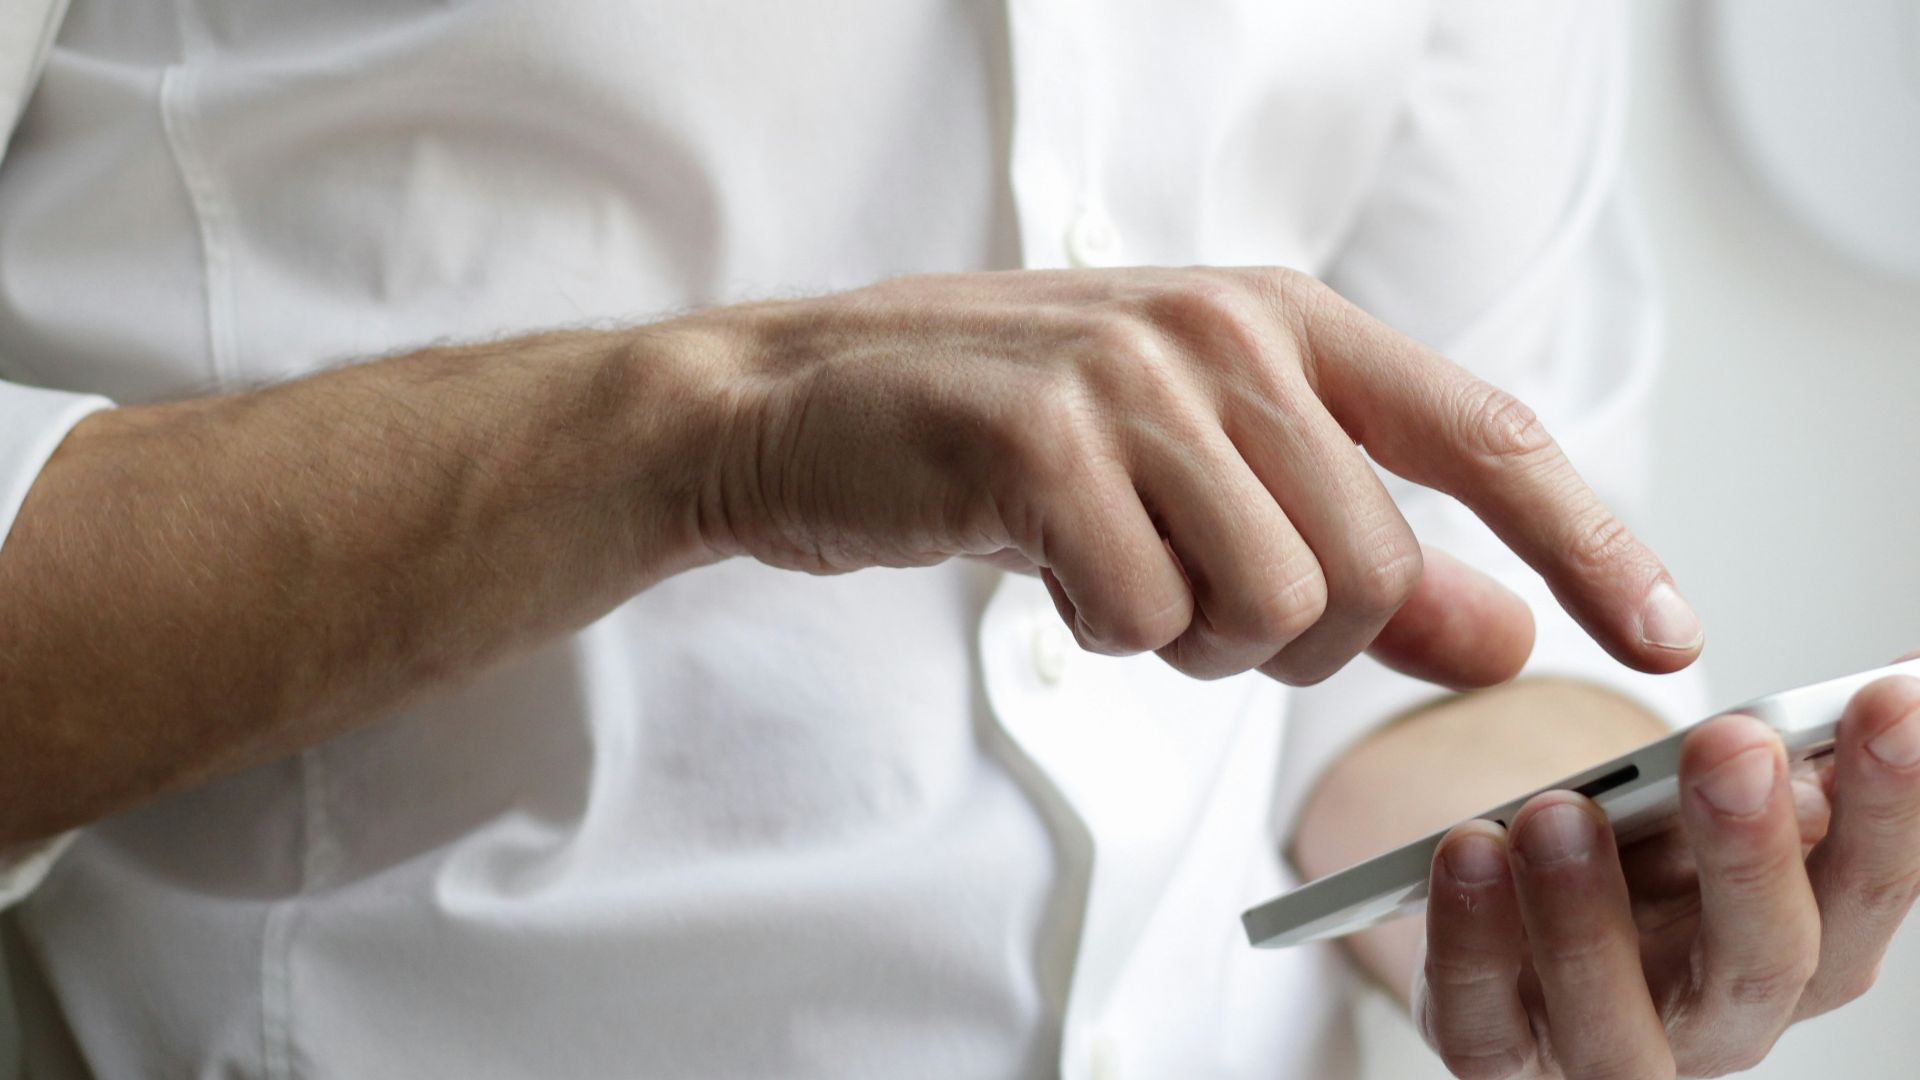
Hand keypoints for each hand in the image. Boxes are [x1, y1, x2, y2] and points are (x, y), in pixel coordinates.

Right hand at [683, 267, 1699, 686]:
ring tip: (1114, 572)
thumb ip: (1363, 554)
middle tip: (1190, 599)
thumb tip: (1506, 637)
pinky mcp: (1040, 441)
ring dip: (1192, 639)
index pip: (1485, 437)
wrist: (803, 405)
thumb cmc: (1012, 440)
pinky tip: (1047, 567)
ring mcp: (1132, 377)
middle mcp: (1226, 331)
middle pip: (1372, 571)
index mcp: (1285, 320)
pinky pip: (1145, 617)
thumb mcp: (1204, 480)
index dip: (1590, 542)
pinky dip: (1104, 633)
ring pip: (1271, 606)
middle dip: (1295, 639)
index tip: (1665, 636)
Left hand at [1416, 670, 1919, 1077]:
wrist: (1517, 911)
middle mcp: (1725, 1016)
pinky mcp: (1501, 1055)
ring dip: (1590, 916)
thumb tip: (1898, 673)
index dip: (1892, 802)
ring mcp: (1611, 1049)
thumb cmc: (1639, 853)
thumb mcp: (1709, 797)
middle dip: (1754, 851)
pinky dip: (1471, 943)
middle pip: (1767, 961)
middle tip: (1734, 745)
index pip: (1870, 882)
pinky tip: (1467, 852)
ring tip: (1558, 810)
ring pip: (1619, 1024)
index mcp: (1807, 941)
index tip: (1888, 698)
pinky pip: (1482, 1024)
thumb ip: (1783, 754)